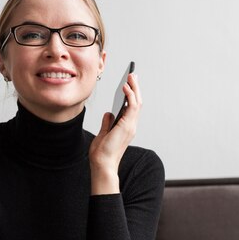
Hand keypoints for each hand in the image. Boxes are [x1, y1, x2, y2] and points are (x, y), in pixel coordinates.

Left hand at [89, 73, 141, 194]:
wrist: (102, 164)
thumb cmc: (102, 154)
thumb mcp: (103, 134)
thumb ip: (107, 124)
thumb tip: (109, 114)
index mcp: (126, 128)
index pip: (132, 108)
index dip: (132, 95)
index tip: (130, 84)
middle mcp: (131, 126)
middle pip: (137, 102)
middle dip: (135, 88)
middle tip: (132, 75)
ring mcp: (131, 125)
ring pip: (137, 102)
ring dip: (135, 88)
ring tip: (130, 77)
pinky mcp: (127, 125)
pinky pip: (132, 106)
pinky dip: (130, 95)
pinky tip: (125, 87)